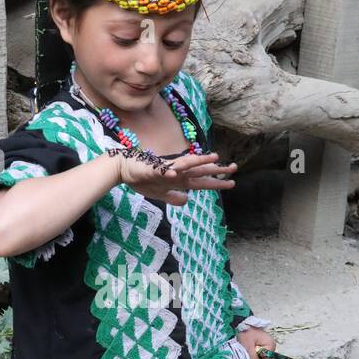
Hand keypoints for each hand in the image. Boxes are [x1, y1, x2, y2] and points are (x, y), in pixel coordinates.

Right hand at [114, 150, 236, 205]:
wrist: (124, 170)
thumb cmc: (142, 179)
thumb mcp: (160, 194)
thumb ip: (173, 198)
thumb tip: (186, 201)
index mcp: (179, 180)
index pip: (202, 182)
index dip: (217, 183)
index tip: (232, 182)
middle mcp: (177, 173)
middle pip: (200, 171)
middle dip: (217, 170)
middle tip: (235, 168)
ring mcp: (166, 170)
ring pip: (186, 164)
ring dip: (199, 161)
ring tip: (213, 158)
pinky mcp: (152, 169)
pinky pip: (161, 171)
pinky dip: (168, 172)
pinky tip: (173, 174)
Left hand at [237, 326, 274, 358]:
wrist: (239, 323)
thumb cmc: (244, 333)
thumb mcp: (248, 348)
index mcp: (270, 345)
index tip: (248, 358)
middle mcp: (271, 346)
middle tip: (246, 353)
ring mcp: (267, 346)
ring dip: (252, 358)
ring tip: (246, 350)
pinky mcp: (262, 346)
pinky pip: (257, 356)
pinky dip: (251, 355)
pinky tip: (247, 349)